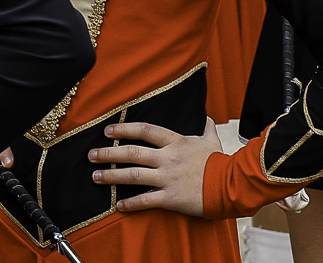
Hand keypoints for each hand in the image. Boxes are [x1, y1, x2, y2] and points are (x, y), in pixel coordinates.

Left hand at [88, 120, 216, 217]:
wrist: (231, 185)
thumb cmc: (220, 162)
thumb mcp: (212, 140)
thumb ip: (205, 127)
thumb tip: (206, 116)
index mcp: (175, 142)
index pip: (144, 130)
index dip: (124, 129)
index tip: (108, 131)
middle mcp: (167, 158)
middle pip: (132, 152)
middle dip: (108, 153)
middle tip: (92, 155)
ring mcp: (167, 178)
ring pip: (133, 175)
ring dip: (112, 176)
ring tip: (96, 177)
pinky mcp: (170, 198)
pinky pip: (145, 200)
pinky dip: (130, 204)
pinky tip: (118, 205)